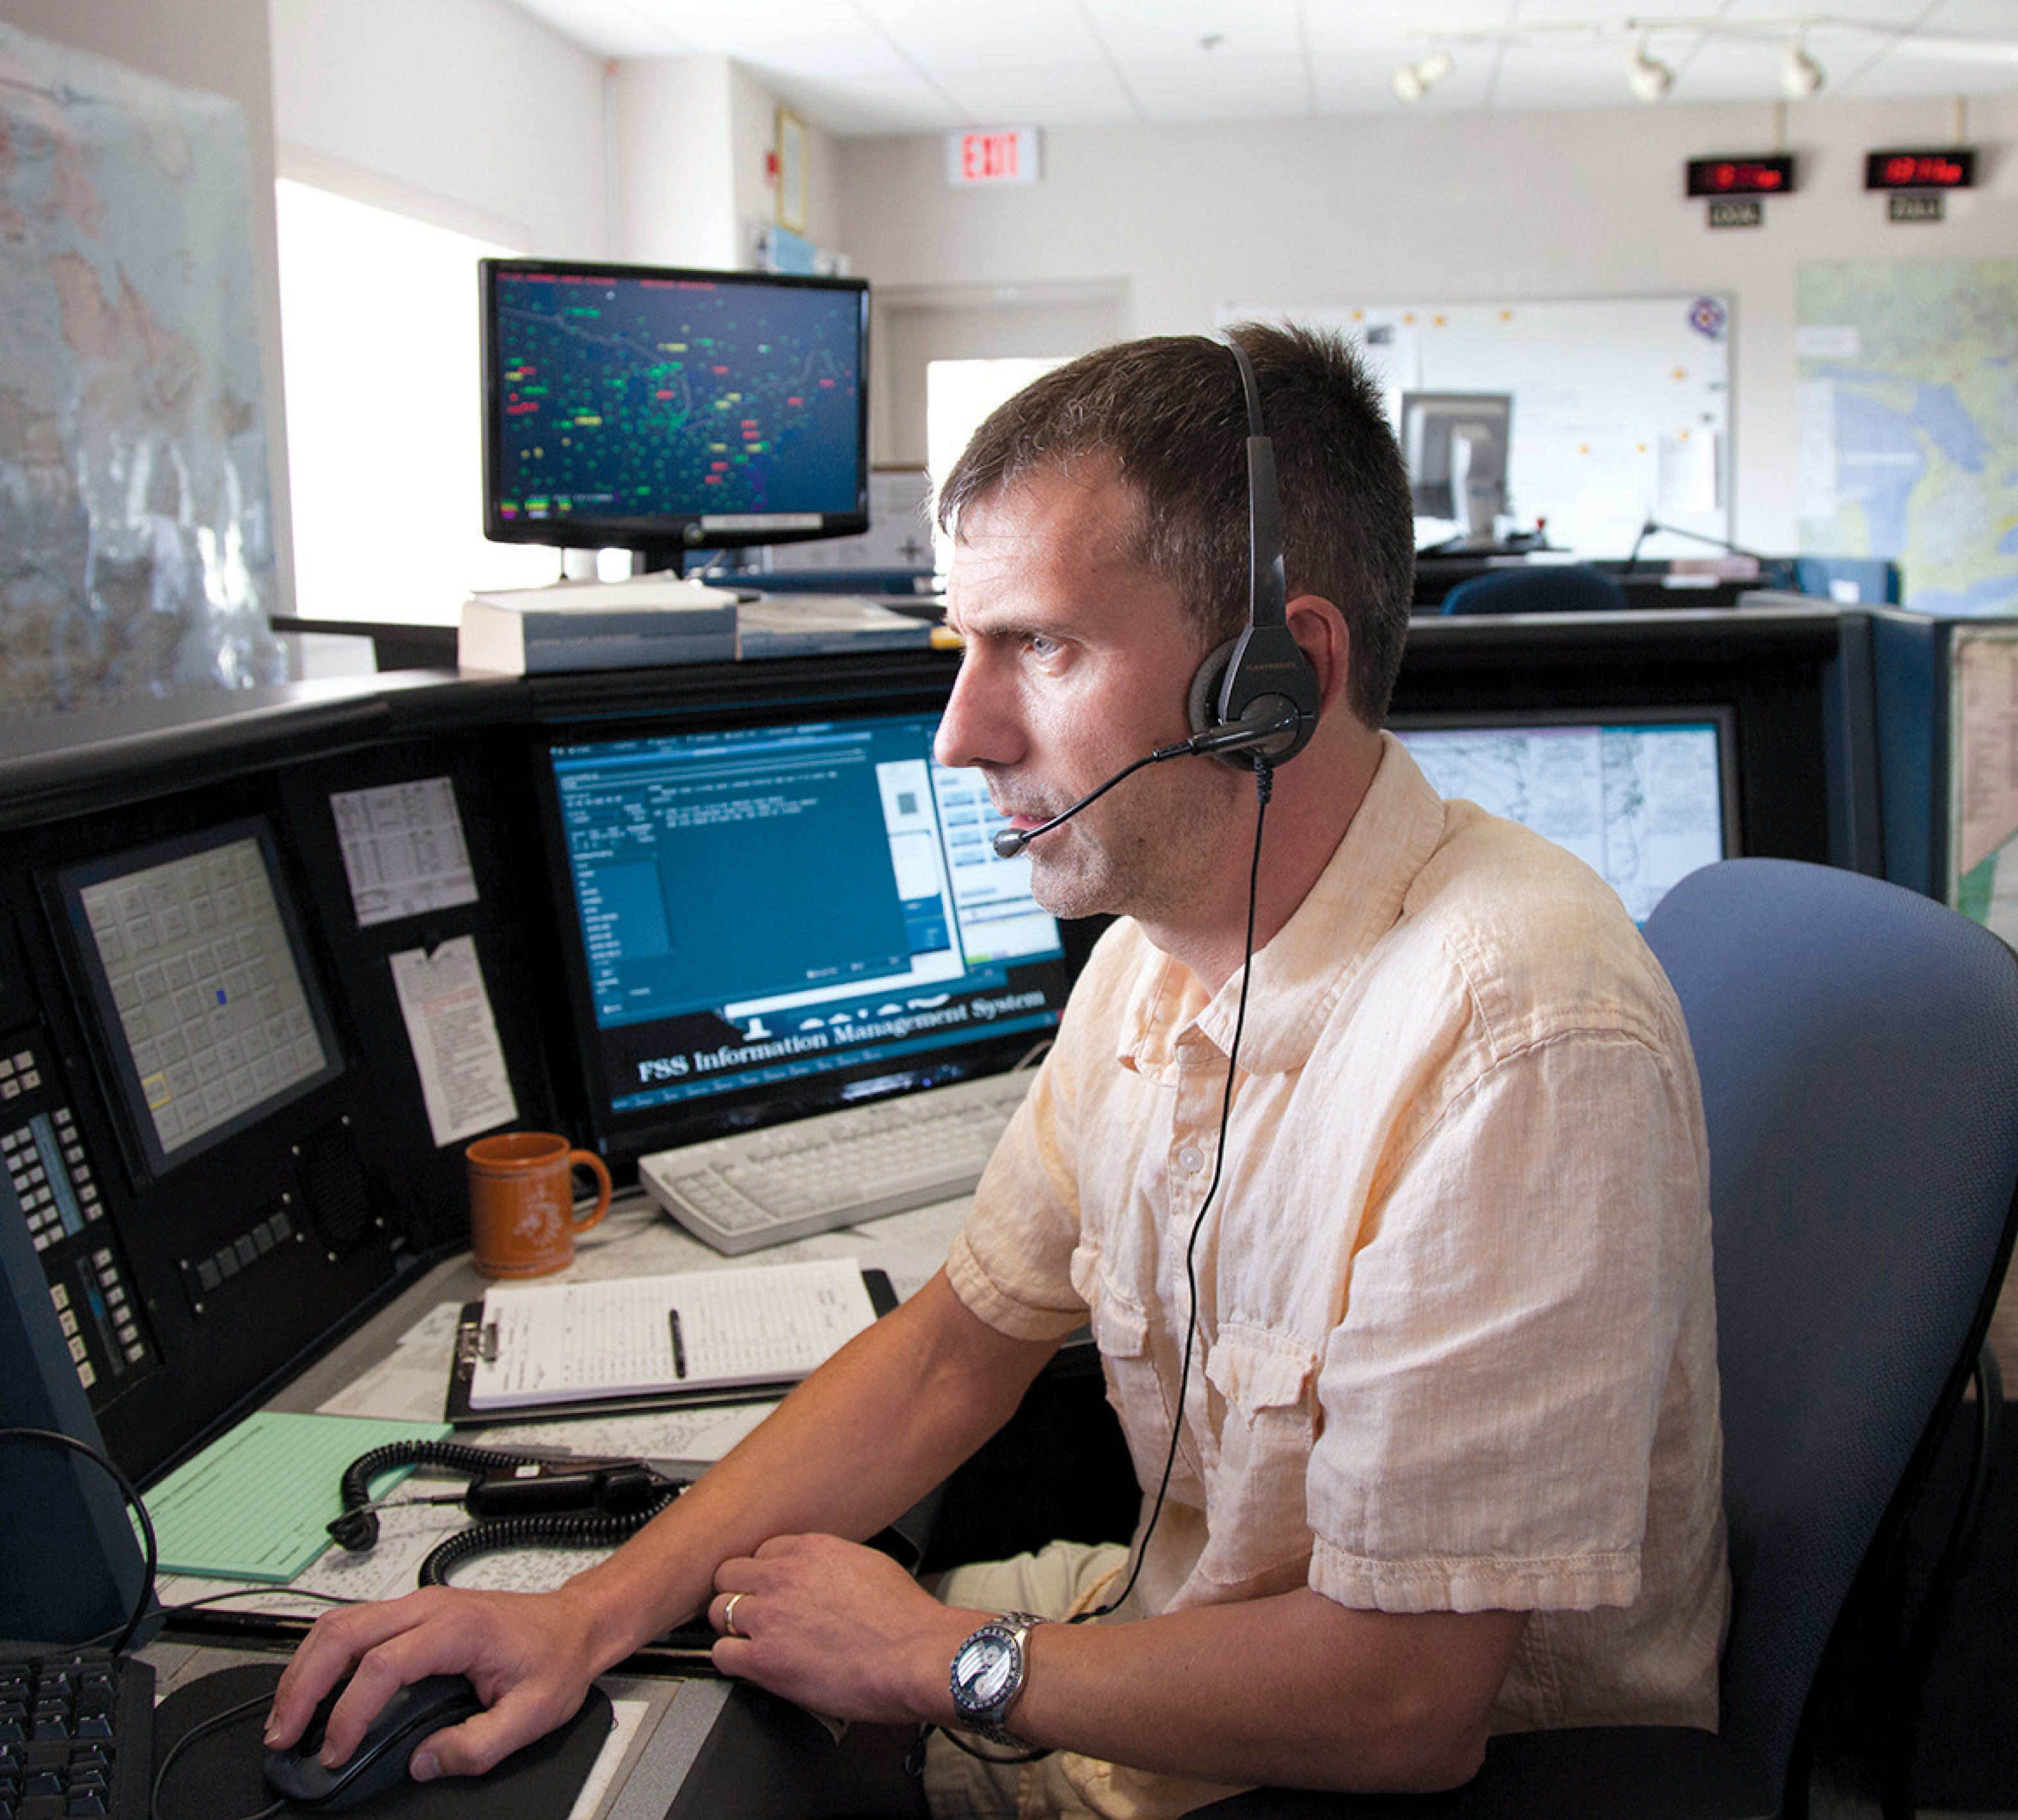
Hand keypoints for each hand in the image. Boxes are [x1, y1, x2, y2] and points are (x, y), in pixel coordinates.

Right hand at [265, 1585, 606, 1779]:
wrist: (575, 1623)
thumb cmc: (555, 1657)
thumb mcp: (533, 1714)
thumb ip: (477, 1745)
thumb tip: (423, 1761)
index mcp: (456, 1628)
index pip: (381, 1666)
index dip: (350, 1713)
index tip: (336, 1752)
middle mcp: (429, 1607)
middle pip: (344, 1633)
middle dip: (303, 1685)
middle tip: (284, 1735)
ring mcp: (418, 1605)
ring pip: (340, 1623)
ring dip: (304, 1669)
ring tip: (287, 1719)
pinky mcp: (412, 1613)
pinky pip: (353, 1626)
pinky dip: (322, 1658)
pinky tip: (313, 1692)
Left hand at [707, 1534, 970, 1724]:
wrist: (915, 1655)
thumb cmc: (905, 1619)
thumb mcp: (869, 1565)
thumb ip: (833, 1564)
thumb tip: (824, 1575)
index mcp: (810, 1550)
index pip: (760, 1552)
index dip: (764, 1575)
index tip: (770, 1591)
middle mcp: (783, 1576)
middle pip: (729, 1574)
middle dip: (739, 1594)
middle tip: (754, 1614)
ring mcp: (770, 1617)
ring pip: (719, 1611)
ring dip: (733, 1627)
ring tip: (751, 1642)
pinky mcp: (764, 1659)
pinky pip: (722, 1654)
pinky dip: (733, 1661)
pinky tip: (751, 1666)